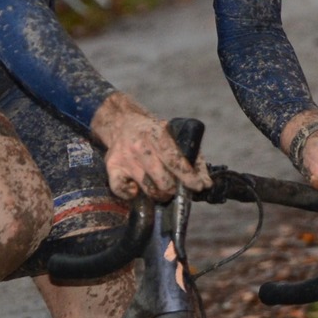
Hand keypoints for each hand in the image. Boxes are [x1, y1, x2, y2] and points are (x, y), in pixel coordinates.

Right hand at [90, 93, 209, 200]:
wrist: (122, 122)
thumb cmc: (154, 134)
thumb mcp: (175, 138)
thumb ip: (194, 159)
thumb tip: (206, 184)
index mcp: (157, 134)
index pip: (175, 160)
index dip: (188, 177)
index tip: (198, 186)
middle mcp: (139, 145)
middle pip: (162, 180)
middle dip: (173, 188)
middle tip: (174, 187)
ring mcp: (124, 157)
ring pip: (147, 189)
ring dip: (158, 194)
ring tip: (161, 189)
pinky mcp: (112, 166)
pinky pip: (121, 190)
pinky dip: (131, 194)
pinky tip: (137, 188)